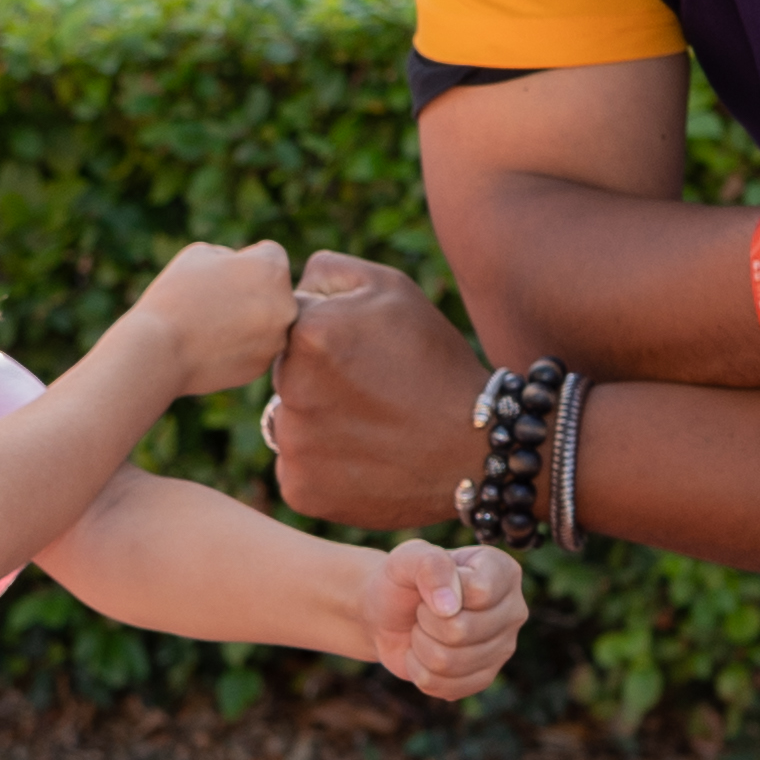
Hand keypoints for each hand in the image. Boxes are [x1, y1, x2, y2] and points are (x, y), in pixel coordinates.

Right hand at [120, 239, 299, 396]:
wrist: (160, 351)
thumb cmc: (176, 295)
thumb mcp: (201, 254)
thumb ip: (234, 256)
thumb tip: (248, 270)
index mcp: (273, 270)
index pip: (269, 256)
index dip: (243, 260)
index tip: (217, 275)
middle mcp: (286, 305)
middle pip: (273, 290)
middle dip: (252, 292)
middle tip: (214, 301)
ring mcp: (277, 340)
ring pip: (267, 322)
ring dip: (248, 320)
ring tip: (210, 325)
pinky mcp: (263, 366)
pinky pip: (256, 348)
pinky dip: (240, 346)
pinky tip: (211, 346)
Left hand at [265, 255, 491, 533]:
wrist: (473, 449)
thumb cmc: (435, 362)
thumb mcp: (392, 288)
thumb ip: (326, 270)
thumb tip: (288, 289)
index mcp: (307, 332)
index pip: (290, 324)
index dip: (329, 333)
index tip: (364, 353)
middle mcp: (289, 389)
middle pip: (286, 374)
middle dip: (319, 377)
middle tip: (373, 390)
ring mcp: (293, 445)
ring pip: (291, 421)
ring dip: (319, 421)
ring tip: (371, 425)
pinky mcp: (300, 489)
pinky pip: (298, 467)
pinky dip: (323, 465)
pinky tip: (364, 458)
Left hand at [370, 541, 524, 699]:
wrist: (387, 615)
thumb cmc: (402, 580)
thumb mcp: (408, 558)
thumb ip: (430, 565)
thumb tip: (450, 606)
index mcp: (504, 572)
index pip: (479, 592)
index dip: (440, 593)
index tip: (429, 586)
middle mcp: (513, 610)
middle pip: (461, 631)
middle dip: (426, 621)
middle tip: (422, 610)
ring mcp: (503, 647)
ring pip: (450, 662)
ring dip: (421, 646)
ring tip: (423, 630)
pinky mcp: (485, 677)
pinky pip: (445, 687)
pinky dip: (420, 671)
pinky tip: (424, 654)